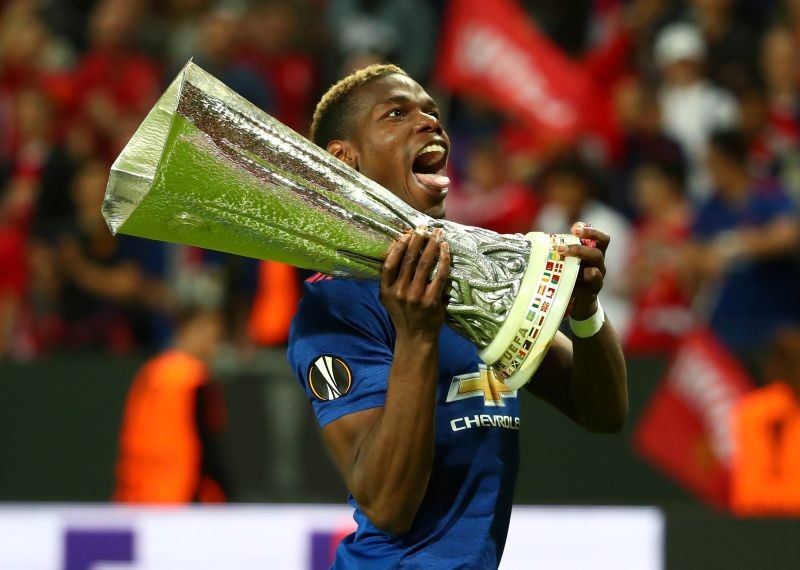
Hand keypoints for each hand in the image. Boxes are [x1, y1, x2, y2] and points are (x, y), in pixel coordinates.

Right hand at [380, 226, 450, 341]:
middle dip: (417, 240)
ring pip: (424, 264)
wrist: (416, 338)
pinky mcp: (431, 301)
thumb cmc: (404, 315)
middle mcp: (399, 292)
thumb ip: (391, 280)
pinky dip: (444, 260)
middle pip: (409, 260)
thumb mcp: (389, 299)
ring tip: (438, 234)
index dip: (398, 247)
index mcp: (386, 291)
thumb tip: (398, 251)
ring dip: (432, 246)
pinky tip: (446, 250)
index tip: (406, 234)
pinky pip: (439, 275)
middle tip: (424, 228)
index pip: (390, 264)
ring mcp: (415, 297)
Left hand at [557, 222, 608, 319]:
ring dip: (577, 267)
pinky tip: (564, 280)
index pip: (601, 239)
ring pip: (595, 270)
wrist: (578, 302)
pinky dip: (576, 283)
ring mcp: (597, 280)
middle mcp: (598, 265)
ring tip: (561, 263)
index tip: (574, 228)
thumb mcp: (566, 261)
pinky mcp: (591, 293)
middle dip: (578, 248)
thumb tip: (531, 242)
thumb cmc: (569, 276)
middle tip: (560, 248)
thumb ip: (559, 251)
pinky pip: (588, 287)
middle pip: (597, 253)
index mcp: (594, 253)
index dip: (591, 231)